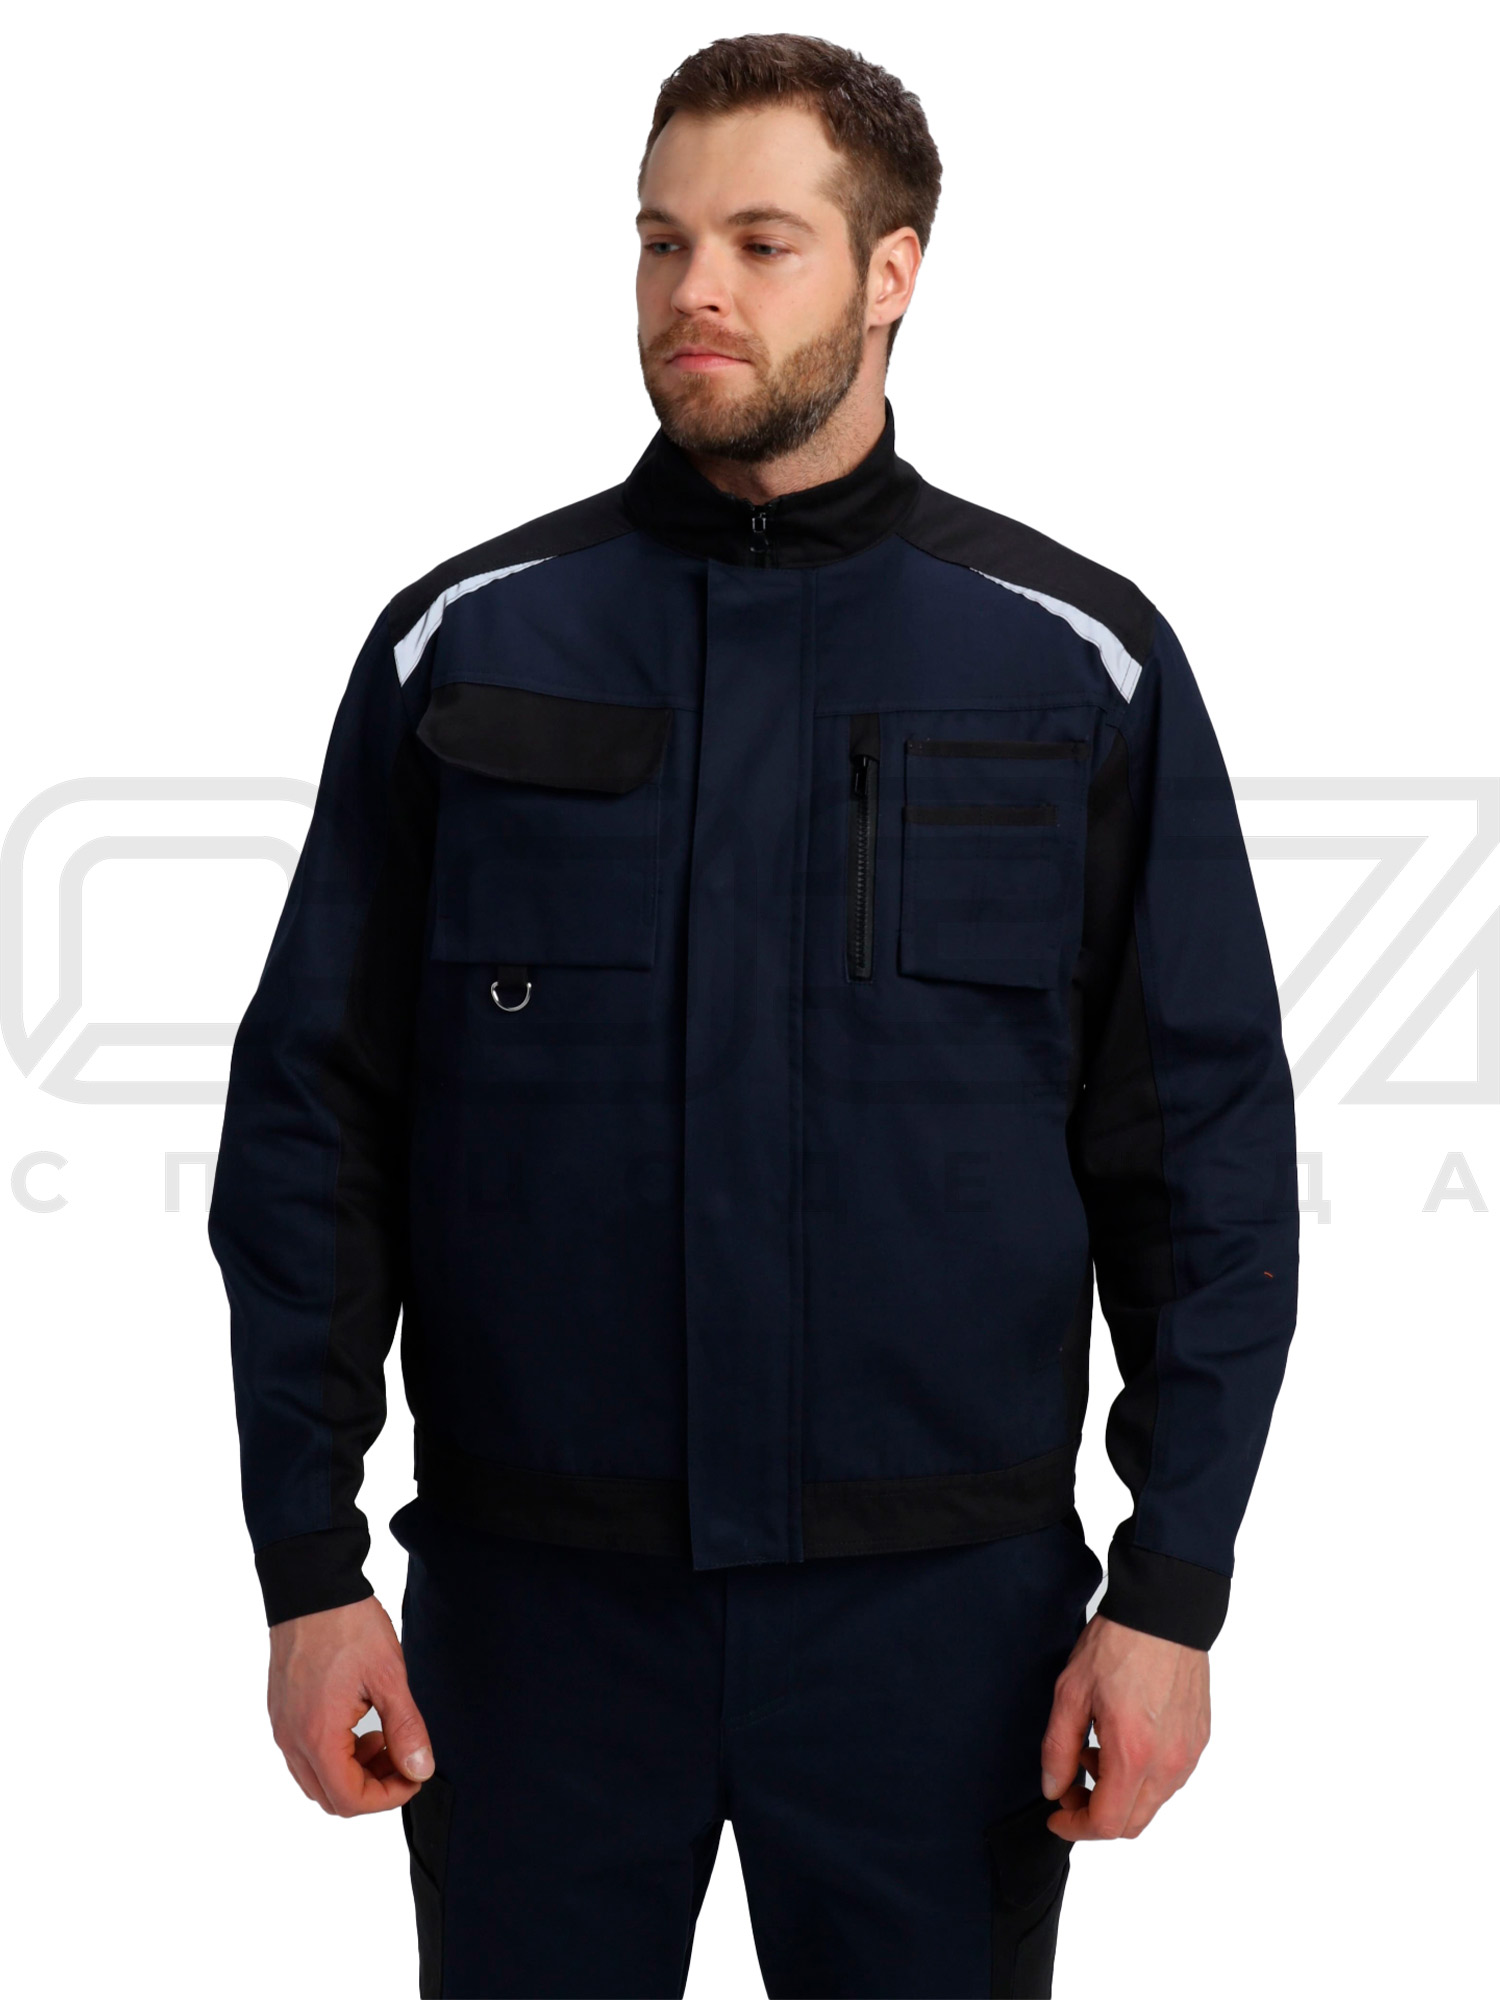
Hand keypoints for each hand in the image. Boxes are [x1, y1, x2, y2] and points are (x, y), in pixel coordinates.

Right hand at [268, 1596, 433, 1815]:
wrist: (312, 1586)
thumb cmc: (347, 1624)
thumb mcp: (389, 1675)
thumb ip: (406, 1728)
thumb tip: (419, 1769)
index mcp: (317, 1736)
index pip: (349, 1800)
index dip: (388, 1797)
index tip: (413, 1774)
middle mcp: (291, 1738)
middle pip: (330, 1797)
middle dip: (371, 1786)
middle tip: (400, 1755)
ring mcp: (282, 1725)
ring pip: (315, 1778)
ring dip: (352, 1771)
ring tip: (381, 1735)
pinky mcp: (281, 1710)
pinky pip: (304, 1753)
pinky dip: (333, 1753)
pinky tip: (358, 1721)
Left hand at [1039, 1613, 1208, 1840]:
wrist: (1164, 1611)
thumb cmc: (1119, 1644)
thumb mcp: (1071, 1692)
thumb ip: (1058, 1748)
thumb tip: (1053, 1787)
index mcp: (1133, 1755)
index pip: (1107, 1824)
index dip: (1076, 1828)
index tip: (1057, 1816)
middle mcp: (1168, 1763)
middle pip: (1132, 1823)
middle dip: (1096, 1814)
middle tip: (1072, 1784)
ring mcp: (1188, 1754)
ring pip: (1152, 1802)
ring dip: (1119, 1793)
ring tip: (1095, 1749)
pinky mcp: (1199, 1740)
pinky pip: (1169, 1778)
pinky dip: (1142, 1775)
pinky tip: (1122, 1740)